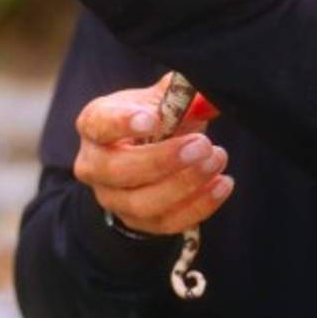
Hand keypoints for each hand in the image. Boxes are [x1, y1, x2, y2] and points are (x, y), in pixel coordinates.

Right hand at [74, 74, 233, 235]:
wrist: (151, 154)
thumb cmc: (153, 122)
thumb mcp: (162, 100)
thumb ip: (183, 95)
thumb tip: (209, 99)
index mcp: (94, 126)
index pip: (99, 125)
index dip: (122, 123)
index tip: (152, 119)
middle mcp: (94, 165)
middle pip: (118, 170)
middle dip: (163, 159)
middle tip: (201, 144)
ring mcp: (113, 198)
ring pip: (142, 203)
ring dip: (184, 184)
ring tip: (216, 160)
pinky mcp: (137, 222)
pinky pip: (167, 222)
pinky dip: (199, 205)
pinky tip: (222, 184)